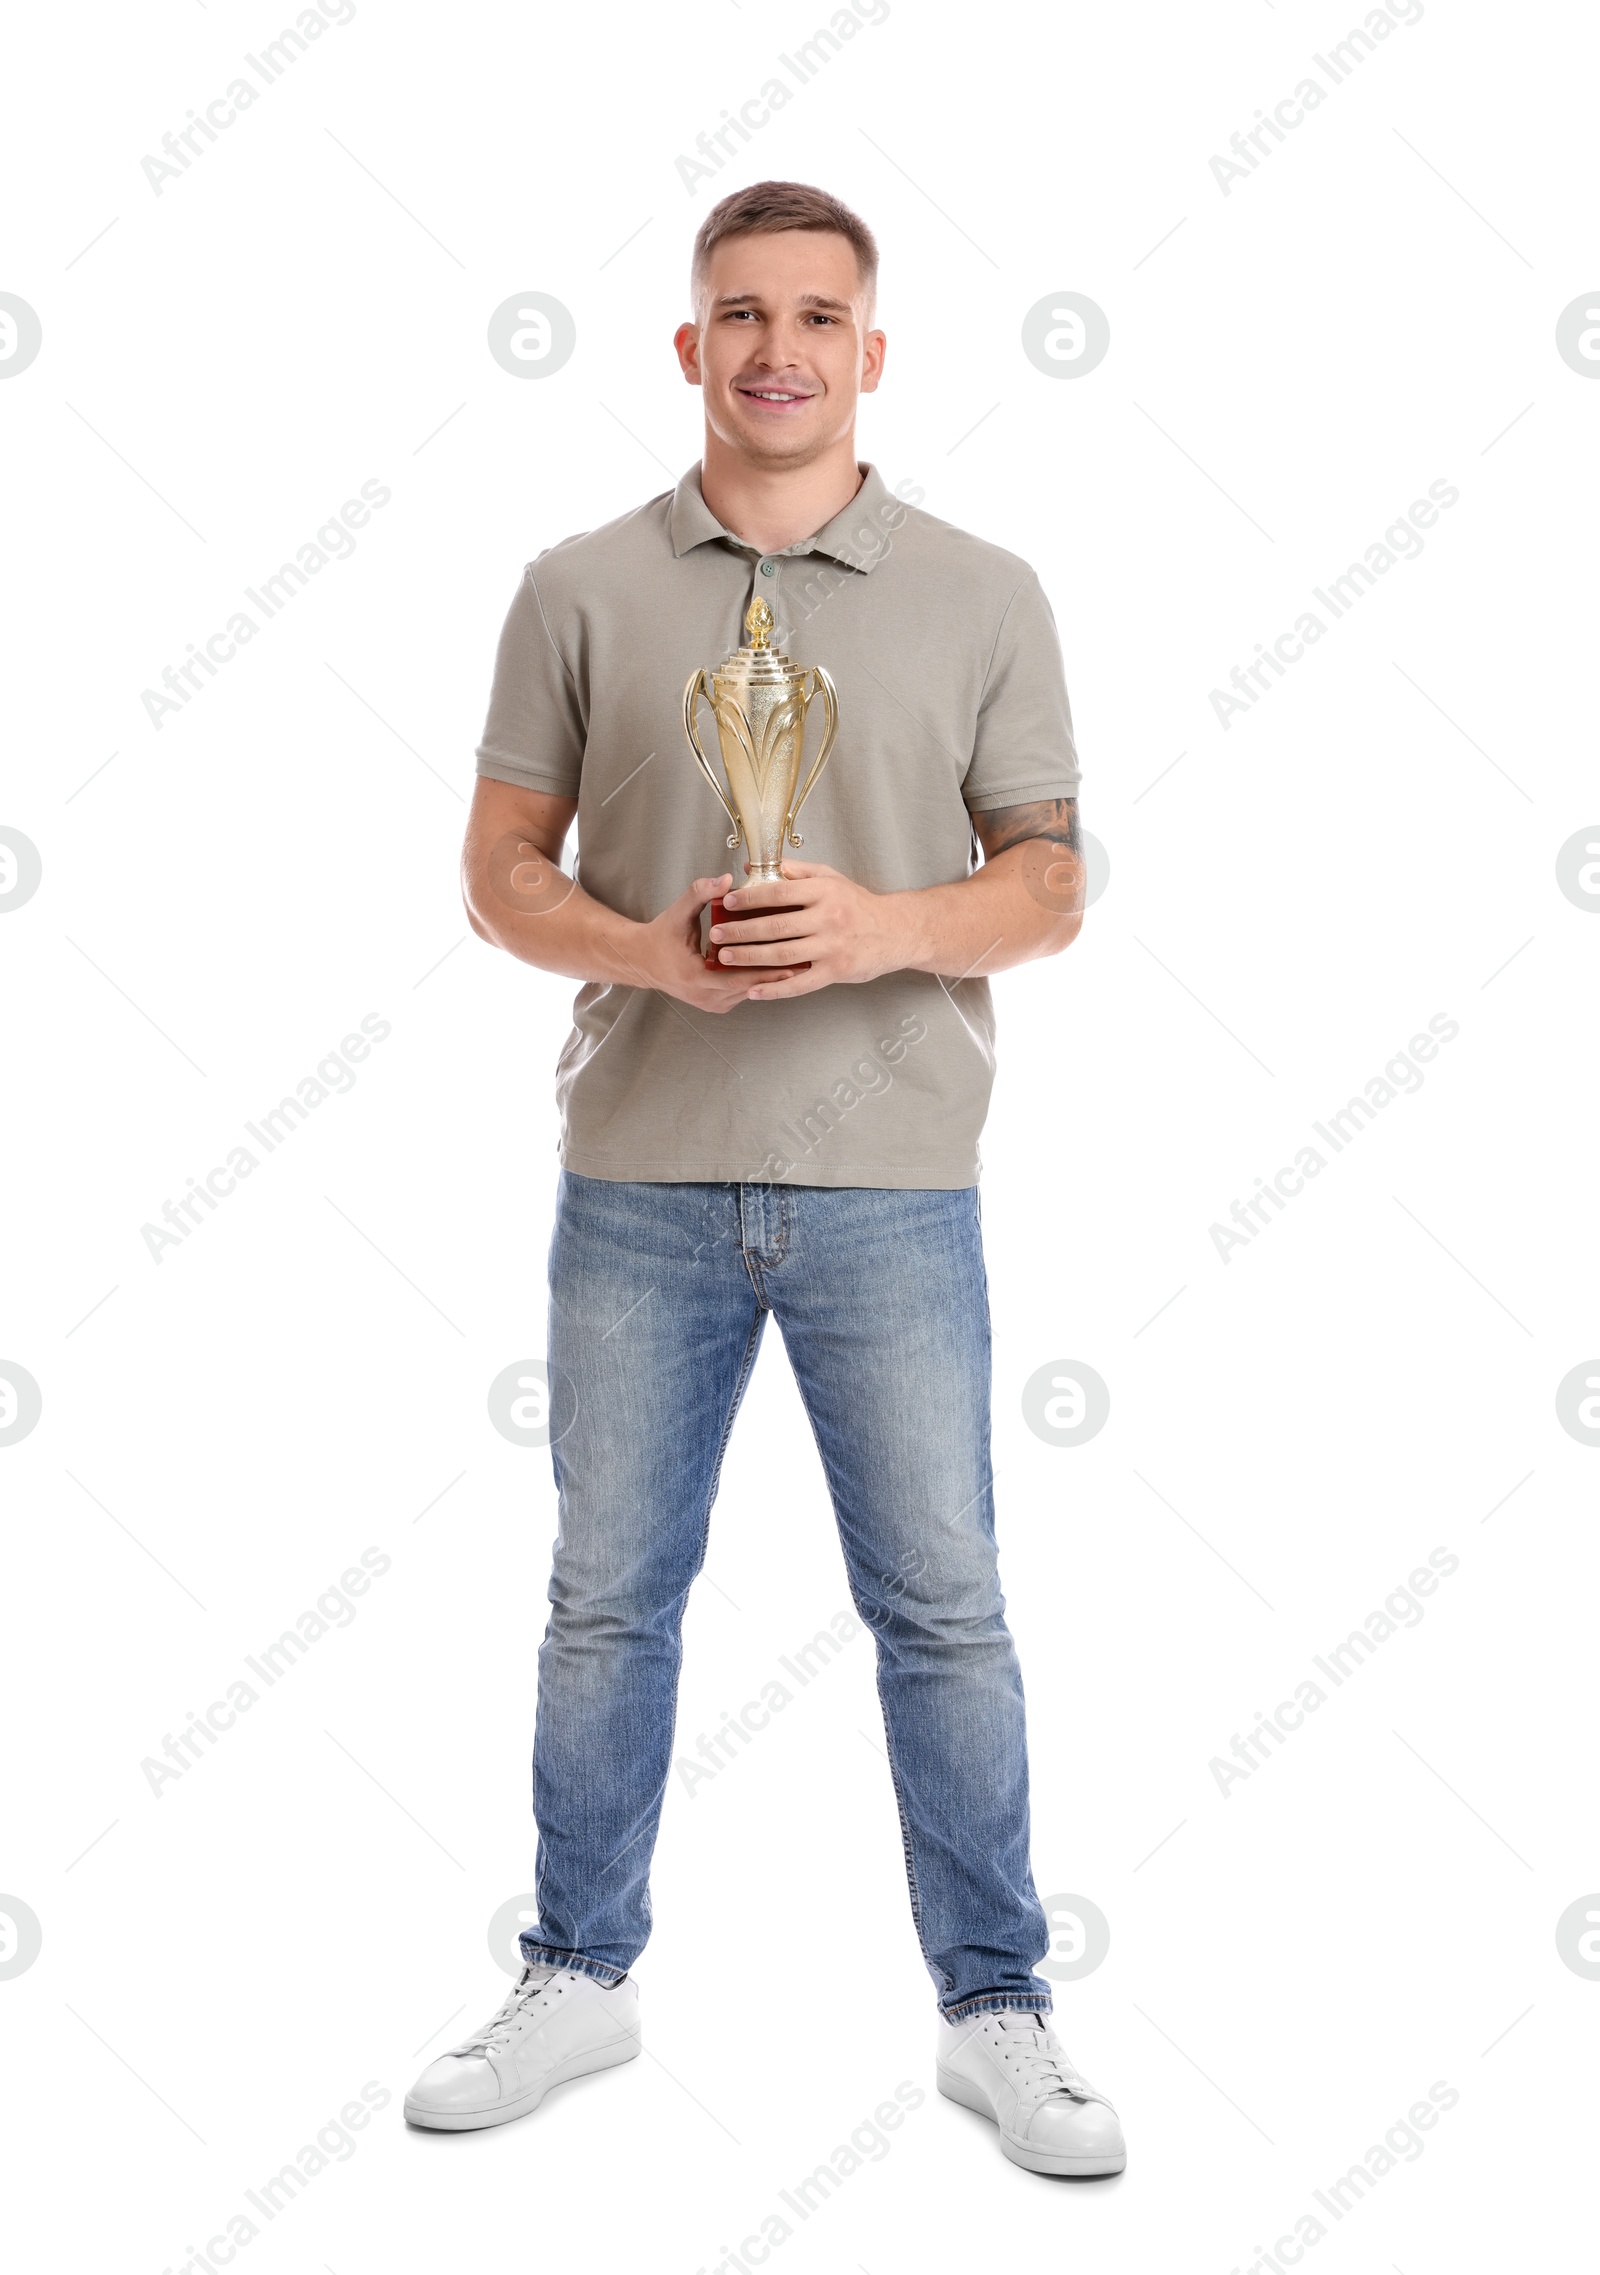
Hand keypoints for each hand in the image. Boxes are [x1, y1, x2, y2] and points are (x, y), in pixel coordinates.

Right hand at [623, 873, 807, 1012]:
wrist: (643, 961)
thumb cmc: (661, 937)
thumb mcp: (678, 912)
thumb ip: (701, 893)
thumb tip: (726, 879)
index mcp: (695, 978)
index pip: (739, 977)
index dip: (766, 969)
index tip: (792, 959)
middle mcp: (705, 997)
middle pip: (749, 987)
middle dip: (777, 972)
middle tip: (806, 959)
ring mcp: (712, 1003)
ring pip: (749, 991)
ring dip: (770, 977)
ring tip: (799, 961)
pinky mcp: (716, 1004)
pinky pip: (743, 992)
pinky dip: (758, 979)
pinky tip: (778, 966)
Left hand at [708, 862, 916, 999]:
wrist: (895, 931)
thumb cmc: (858, 904)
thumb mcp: (831, 878)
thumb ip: (794, 871)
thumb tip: (753, 868)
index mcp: (824, 892)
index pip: (779, 892)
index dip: (750, 898)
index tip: (727, 902)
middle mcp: (828, 918)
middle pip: (775, 925)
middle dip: (741, 931)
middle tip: (716, 935)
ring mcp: (832, 947)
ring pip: (783, 954)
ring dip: (750, 958)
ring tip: (726, 958)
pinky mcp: (836, 971)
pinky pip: (800, 983)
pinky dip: (775, 989)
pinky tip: (755, 991)